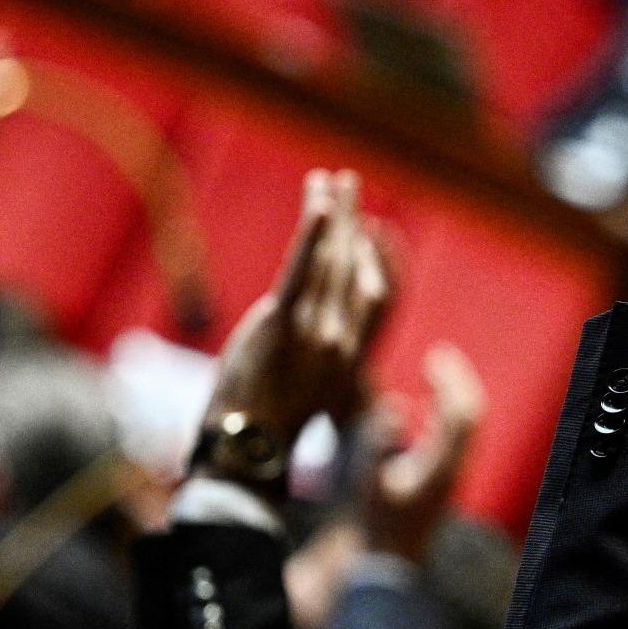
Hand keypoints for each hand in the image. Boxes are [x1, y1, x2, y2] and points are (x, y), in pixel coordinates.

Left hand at [200, 170, 395, 485]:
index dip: (378, 256)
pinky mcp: (282, 323)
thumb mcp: (313, 395)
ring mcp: (315, 330)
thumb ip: (325, 362)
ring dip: (332, 214)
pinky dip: (312, 232)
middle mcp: (343, 340)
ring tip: (331, 180)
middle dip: (353, 221)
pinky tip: (319, 201)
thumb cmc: (272, 428)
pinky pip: (301, 269)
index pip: (378, 295)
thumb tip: (330, 348)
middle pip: (356, 267)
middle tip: (349, 184)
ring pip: (330, 261)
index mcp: (354, 356)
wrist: (249, 449)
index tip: (369, 226)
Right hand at [358, 344, 484, 562]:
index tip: (433, 357)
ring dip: (452, 395)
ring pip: (465, 426)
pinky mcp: (442, 480)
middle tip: (438, 356)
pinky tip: (422, 406)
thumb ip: (378, 441)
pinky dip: (444, 413)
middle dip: (457, 381)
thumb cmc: (375, 524)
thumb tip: (395, 404)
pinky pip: (454, 437)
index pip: (461, 413)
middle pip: (470, 415)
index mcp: (441, 465)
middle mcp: (453, 468)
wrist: (388, 562)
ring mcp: (451, 474)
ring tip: (434, 370)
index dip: (452, 380)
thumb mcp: (369, 482)